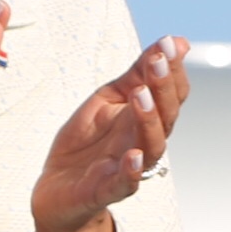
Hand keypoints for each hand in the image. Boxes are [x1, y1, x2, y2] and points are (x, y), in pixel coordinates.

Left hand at [30, 35, 192, 231]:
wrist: (57, 190)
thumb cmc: (87, 144)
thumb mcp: (107, 100)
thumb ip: (136, 75)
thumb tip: (173, 41)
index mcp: (145, 118)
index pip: (171, 93)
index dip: (172, 69)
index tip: (170, 43)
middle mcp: (144, 141)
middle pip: (167, 115)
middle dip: (164, 87)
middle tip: (158, 61)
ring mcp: (128, 167)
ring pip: (152, 145)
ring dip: (150, 121)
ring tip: (142, 95)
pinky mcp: (106, 190)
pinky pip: (125, 183)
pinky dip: (132, 172)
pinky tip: (134, 156)